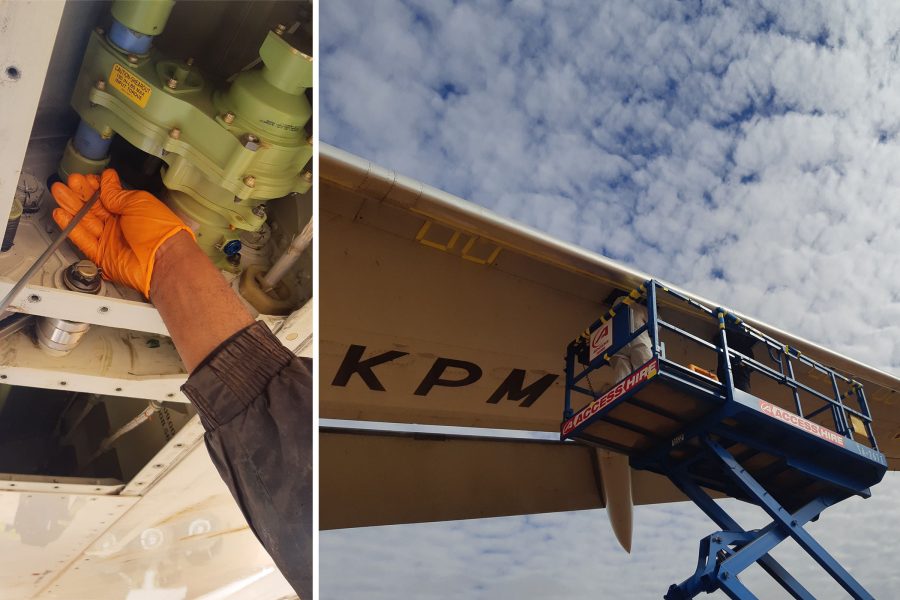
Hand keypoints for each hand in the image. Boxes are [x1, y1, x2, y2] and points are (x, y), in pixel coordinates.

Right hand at [51, 169, 193, 297]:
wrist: (163, 260)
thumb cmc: (160, 230)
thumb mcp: (139, 202)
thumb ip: (117, 193)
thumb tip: (107, 180)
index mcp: (132, 211)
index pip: (107, 196)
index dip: (94, 187)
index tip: (84, 178)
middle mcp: (121, 225)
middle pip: (94, 208)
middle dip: (79, 194)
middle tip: (67, 182)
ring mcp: (111, 240)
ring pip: (85, 221)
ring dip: (71, 206)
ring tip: (59, 191)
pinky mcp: (102, 256)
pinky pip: (83, 240)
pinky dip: (71, 227)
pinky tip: (61, 214)